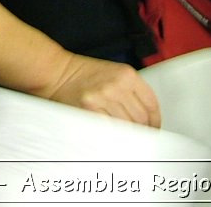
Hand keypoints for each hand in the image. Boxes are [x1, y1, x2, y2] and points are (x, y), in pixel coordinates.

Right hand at [42, 54, 160, 127]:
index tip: (152, 129)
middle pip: (141, 118)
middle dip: (141, 132)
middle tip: (138, 138)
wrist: (56, 71)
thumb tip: (144, 118)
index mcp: (127, 74)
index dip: (154, 121)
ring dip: (126, 135)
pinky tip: (111, 137)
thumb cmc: (81, 73)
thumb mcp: (112, 73)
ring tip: (123, 138)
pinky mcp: (90, 109)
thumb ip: (130, 91)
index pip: (151, 104)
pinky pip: (109, 130)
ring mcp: (103, 97)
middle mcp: (117, 85)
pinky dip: (113, 136)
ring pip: (126, 126)